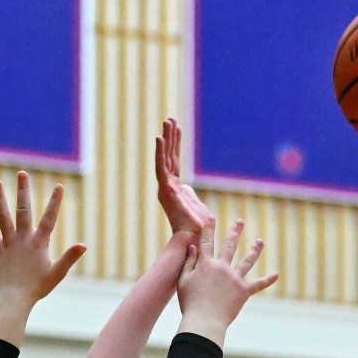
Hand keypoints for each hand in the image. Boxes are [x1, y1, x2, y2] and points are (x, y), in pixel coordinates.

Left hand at [0, 171, 86, 303]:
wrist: (13, 298)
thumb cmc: (37, 288)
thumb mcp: (57, 273)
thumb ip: (69, 257)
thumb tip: (83, 245)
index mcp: (38, 243)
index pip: (49, 218)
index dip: (55, 202)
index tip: (58, 186)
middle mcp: (22, 239)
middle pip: (23, 210)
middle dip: (23, 191)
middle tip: (22, 173)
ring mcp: (9, 243)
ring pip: (3, 216)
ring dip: (0, 199)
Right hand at [156, 118, 211, 237]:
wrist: (193, 238)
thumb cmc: (197, 226)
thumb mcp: (194, 204)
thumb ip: (189, 194)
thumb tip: (187, 190)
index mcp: (175, 187)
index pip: (174, 160)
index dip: (175, 144)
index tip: (176, 127)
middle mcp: (168, 185)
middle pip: (168, 156)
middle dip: (170, 136)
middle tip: (170, 118)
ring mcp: (166, 187)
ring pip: (164, 158)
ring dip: (165, 139)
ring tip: (166, 121)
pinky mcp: (166, 190)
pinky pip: (162, 167)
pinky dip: (160, 152)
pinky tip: (160, 138)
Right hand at [177, 216, 277, 340]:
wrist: (204, 320)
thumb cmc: (190, 303)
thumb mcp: (183, 281)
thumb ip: (188, 263)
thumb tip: (193, 247)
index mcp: (206, 264)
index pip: (207, 242)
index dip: (209, 229)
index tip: (211, 218)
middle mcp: (222, 267)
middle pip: (229, 246)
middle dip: (235, 232)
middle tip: (240, 221)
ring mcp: (235, 278)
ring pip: (247, 261)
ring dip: (254, 250)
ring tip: (260, 241)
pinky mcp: (244, 291)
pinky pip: (258, 284)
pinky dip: (267, 280)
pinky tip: (276, 275)